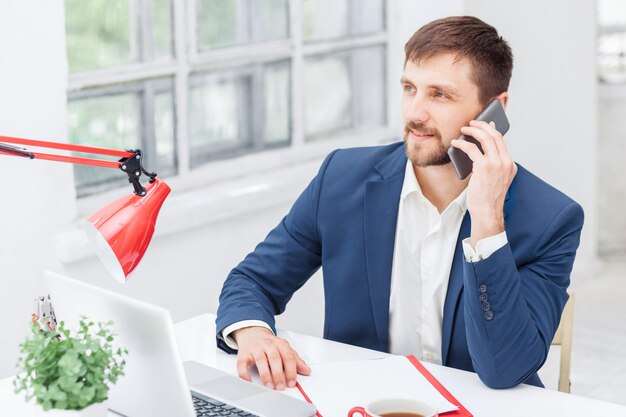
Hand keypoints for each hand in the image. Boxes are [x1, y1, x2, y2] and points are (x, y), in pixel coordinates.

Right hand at [233, 326, 310, 390]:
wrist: (253, 333)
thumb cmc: (270, 344)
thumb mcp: (284, 348)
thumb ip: (296, 360)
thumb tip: (306, 371)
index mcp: (280, 343)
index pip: (288, 356)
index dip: (291, 370)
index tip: (292, 382)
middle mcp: (268, 344)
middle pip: (274, 358)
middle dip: (278, 374)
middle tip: (281, 386)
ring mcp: (255, 348)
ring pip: (260, 360)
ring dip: (265, 374)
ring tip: (270, 385)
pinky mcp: (243, 354)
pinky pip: (242, 364)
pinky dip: (245, 374)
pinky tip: (249, 382)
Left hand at [450, 120, 516, 247]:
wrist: (488, 213)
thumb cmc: (487, 199)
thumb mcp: (494, 180)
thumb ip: (490, 166)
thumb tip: (477, 152)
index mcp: (510, 165)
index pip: (502, 141)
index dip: (492, 130)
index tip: (486, 124)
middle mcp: (506, 162)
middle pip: (495, 135)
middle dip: (483, 125)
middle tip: (472, 123)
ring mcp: (497, 164)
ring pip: (486, 138)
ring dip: (473, 130)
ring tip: (464, 129)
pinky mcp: (484, 167)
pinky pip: (472, 149)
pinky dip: (462, 143)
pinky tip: (455, 143)